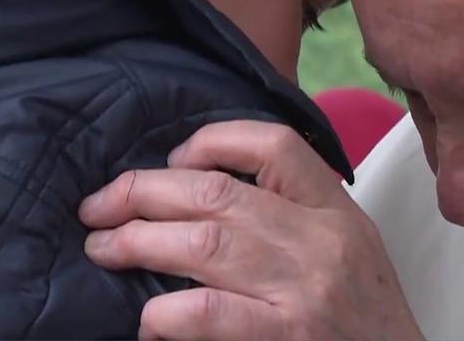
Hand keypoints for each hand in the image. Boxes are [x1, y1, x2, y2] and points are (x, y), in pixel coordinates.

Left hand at [79, 121, 422, 340]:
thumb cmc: (364, 311)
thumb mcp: (347, 243)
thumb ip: (293, 213)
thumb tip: (200, 190)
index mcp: (335, 209)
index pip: (274, 144)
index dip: (212, 141)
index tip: (174, 160)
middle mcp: (321, 240)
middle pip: (217, 193)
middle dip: (143, 193)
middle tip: (99, 206)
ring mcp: (304, 289)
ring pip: (204, 245)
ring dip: (138, 243)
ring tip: (102, 248)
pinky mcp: (287, 337)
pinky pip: (210, 313)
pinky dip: (166, 312)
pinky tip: (148, 317)